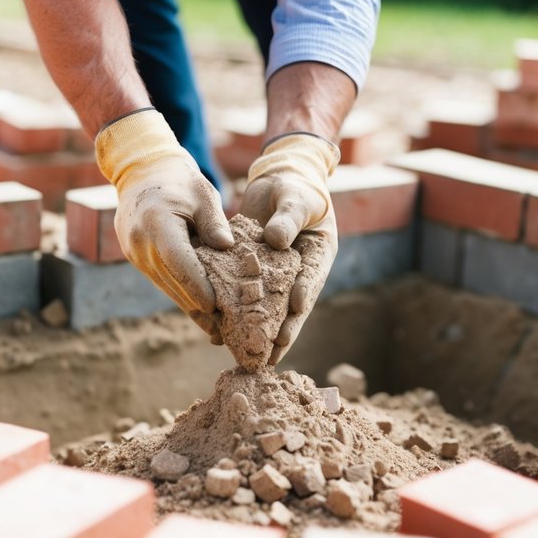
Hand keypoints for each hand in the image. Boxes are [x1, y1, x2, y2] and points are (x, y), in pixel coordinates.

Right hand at [95, 108, 233, 337]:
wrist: (140, 170)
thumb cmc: (177, 178)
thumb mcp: (203, 193)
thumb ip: (214, 222)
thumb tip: (227, 249)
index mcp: (156, 223)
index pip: (179, 264)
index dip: (199, 288)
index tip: (219, 308)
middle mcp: (139, 243)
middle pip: (172, 283)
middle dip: (198, 309)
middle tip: (225, 333)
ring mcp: (134, 253)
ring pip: (166, 287)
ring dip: (190, 308)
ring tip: (216, 331)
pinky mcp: (135, 257)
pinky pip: (161, 280)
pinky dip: (181, 294)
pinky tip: (201, 310)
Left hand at [240, 132, 339, 365]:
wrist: (277, 182)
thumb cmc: (294, 187)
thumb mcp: (295, 198)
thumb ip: (288, 218)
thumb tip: (276, 241)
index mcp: (317, 255)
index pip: (311, 278)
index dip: (303, 294)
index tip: (295, 309)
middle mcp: (298, 272)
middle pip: (291, 307)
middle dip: (282, 331)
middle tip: (272, 356)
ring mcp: (275, 277)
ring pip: (267, 308)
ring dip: (257, 331)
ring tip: (246, 356)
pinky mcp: (253, 274)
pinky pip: (244, 296)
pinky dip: (234, 313)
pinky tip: (219, 333)